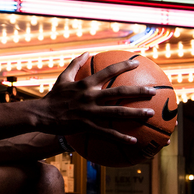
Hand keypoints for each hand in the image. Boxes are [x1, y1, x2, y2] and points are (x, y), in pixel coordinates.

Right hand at [32, 53, 155, 143]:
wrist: (40, 115)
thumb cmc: (53, 97)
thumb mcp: (63, 78)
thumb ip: (75, 64)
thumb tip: (86, 52)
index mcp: (86, 84)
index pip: (108, 71)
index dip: (123, 66)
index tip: (137, 64)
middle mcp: (90, 96)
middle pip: (119, 92)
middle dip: (138, 91)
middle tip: (153, 92)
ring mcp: (89, 112)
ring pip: (117, 112)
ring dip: (135, 113)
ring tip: (150, 114)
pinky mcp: (86, 126)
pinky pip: (107, 133)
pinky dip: (121, 137)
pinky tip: (134, 140)